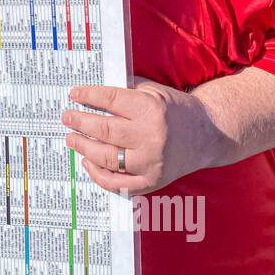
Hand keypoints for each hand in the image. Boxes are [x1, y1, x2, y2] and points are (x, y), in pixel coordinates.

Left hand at [61, 79, 219, 194]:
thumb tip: (92, 92)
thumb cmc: (176, 110)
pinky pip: (117, 183)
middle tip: (66, 117)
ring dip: (83, 148)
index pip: (111, 100)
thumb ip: (126, 90)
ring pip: (106, 158)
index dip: (88, 96)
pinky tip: (87, 162)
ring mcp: (150, 163)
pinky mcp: (151, 182)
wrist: (208, 136)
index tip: (74, 94)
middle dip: (79, 122)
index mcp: (152, 110)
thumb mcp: (155, 91)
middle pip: (104, 130)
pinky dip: (97, 175)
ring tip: (71, 138)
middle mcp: (151, 137)